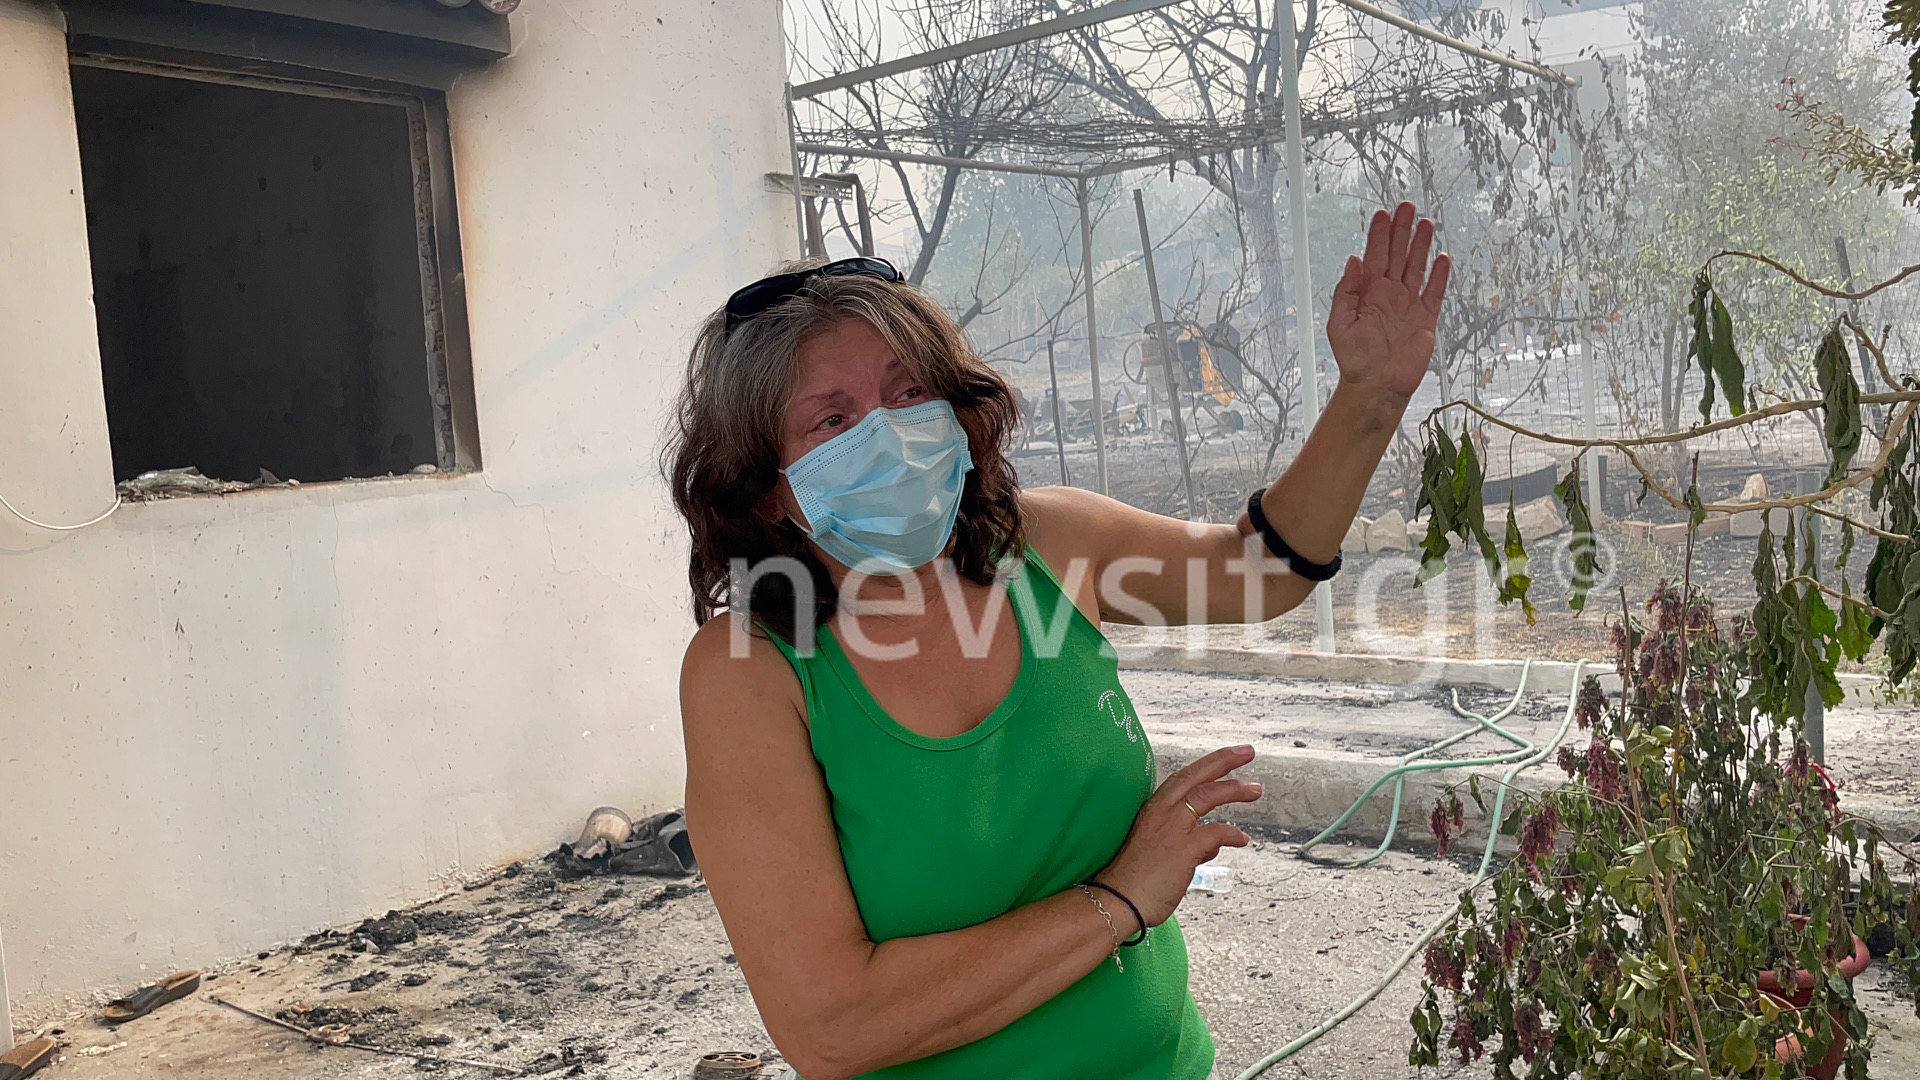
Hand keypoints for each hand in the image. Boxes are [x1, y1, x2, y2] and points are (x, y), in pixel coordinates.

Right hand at [1095, 746, 1260, 929]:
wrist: (1117, 901)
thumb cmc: (1134, 880)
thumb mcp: (1159, 851)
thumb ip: (1187, 842)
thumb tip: (1212, 844)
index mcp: (1153, 809)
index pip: (1183, 778)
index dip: (1207, 764)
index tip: (1227, 756)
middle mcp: (1162, 811)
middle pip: (1196, 776)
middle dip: (1224, 760)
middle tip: (1248, 751)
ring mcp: (1172, 828)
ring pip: (1208, 795)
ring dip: (1235, 789)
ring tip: (1255, 789)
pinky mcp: (1183, 848)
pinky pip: (1217, 832)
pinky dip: (1233, 834)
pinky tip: (1242, 840)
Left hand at [1327, 202, 1450, 400]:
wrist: (1377, 385)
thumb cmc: (1355, 359)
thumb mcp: (1339, 323)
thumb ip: (1346, 291)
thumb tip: (1353, 261)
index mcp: (1367, 293)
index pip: (1374, 256)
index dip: (1379, 235)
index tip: (1383, 214)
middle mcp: (1388, 294)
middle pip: (1397, 255)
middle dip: (1402, 230)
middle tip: (1407, 206)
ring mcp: (1408, 305)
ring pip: (1416, 267)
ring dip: (1421, 245)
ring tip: (1426, 223)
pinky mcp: (1425, 319)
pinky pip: (1434, 293)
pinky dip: (1438, 276)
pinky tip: (1442, 258)